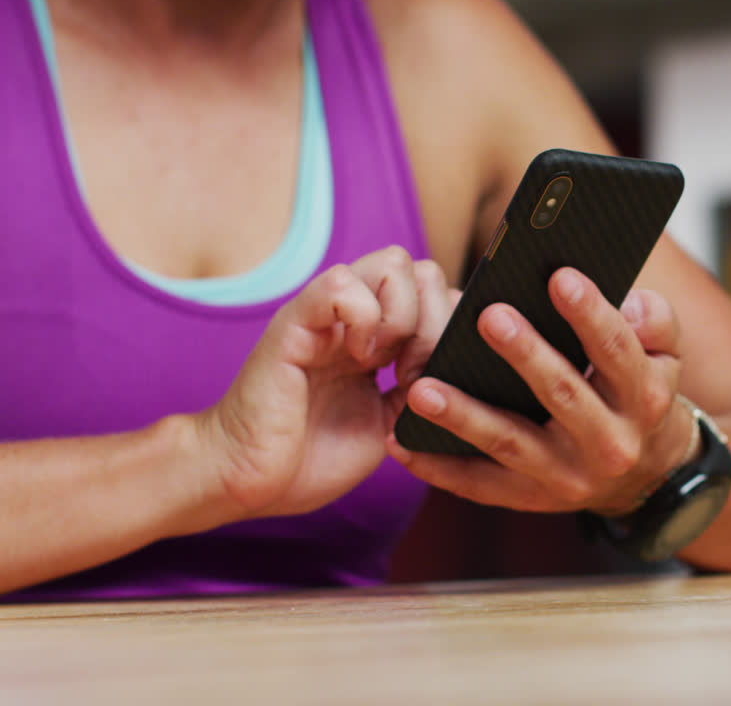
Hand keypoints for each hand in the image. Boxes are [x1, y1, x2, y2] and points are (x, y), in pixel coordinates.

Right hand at [195, 247, 455, 519]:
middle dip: (436, 321)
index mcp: (378, 337)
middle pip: (424, 269)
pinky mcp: (295, 323)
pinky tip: (358, 359)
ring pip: (394, 263)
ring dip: (405, 317)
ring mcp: (326, 314)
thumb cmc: (312, 457)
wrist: (247, 481)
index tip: (435, 380)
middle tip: (412, 372)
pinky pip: (342, 283)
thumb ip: (425, 387)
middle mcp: (354, 316)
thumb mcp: (391, 422)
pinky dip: (365, 318)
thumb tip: (469, 364)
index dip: (450, 330)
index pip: (438, 293)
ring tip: (384, 365)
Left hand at [389, 267, 695, 515]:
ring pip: (510, 444)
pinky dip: (438, 467)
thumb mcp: (666, 357)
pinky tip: (402, 441)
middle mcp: (608, 443)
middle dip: (525, 355)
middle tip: (489, 316)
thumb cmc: (641, 395)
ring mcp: (567, 477)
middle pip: (562, 395)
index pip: (617, 352)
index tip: (560, 276)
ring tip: (421, 389)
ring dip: (464, 417)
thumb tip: (628, 301)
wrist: (648, 477)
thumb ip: (656, 322)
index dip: (591, 314)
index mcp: (643, 399)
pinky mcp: (531, 499)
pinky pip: (479, 486)